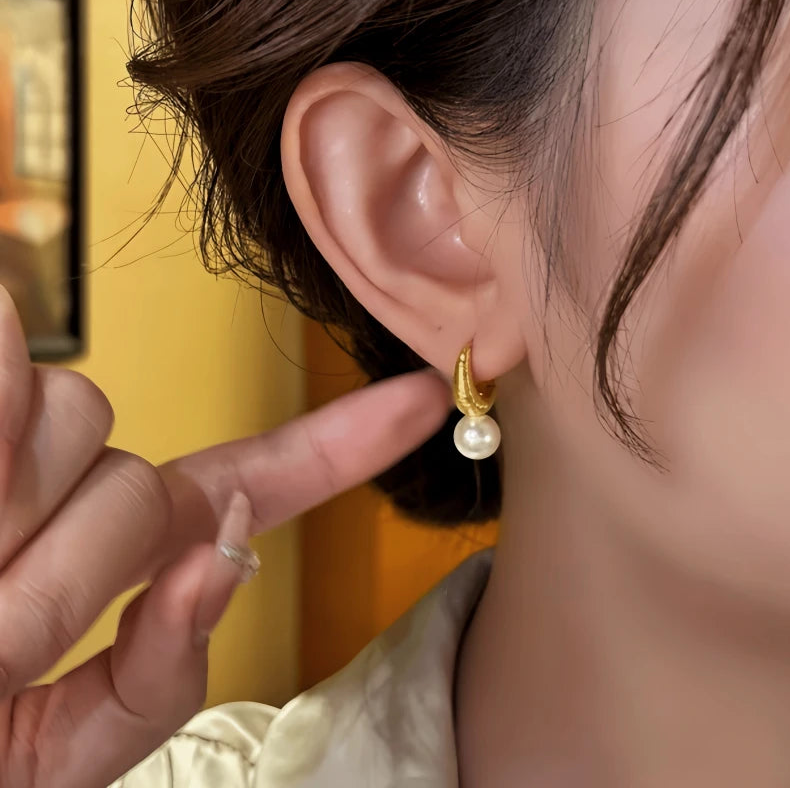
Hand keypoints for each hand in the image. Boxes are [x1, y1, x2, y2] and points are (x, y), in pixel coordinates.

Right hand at [0, 288, 450, 786]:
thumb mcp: (57, 753)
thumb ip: (153, 671)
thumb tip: (224, 552)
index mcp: (120, 554)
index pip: (255, 481)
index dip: (343, 442)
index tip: (425, 400)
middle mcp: (77, 489)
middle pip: (142, 470)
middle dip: (71, 557)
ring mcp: (16, 449)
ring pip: (81, 420)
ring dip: (13, 518)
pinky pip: (9, 364)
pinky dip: (0, 411)